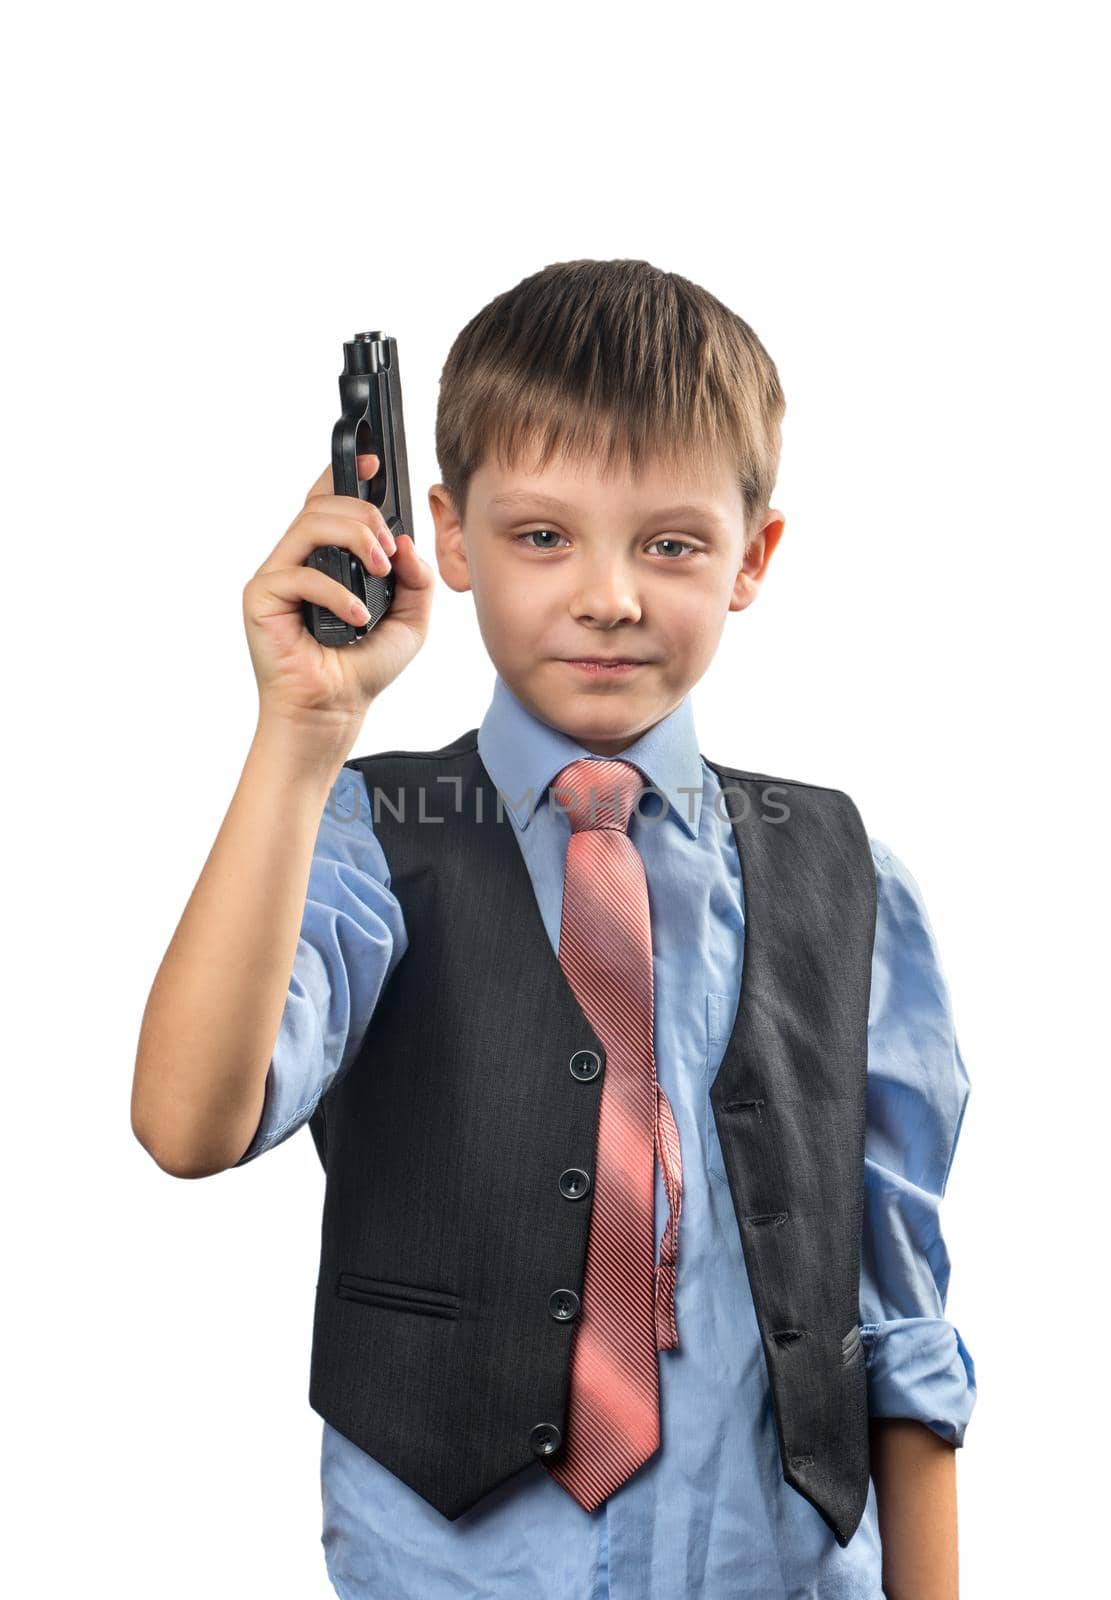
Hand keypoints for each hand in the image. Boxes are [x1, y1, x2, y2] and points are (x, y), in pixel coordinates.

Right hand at [243, 452, 434, 746]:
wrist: (336, 710)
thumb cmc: (363, 667)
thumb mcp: (411, 618)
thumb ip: (415, 577)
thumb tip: (402, 542)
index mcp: (327, 558)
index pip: (329, 502)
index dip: (348, 476)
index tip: (375, 463)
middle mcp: (298, 560)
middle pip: (322, 504)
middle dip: (363, 515)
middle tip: (387, 551)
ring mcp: (277, 576)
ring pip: (309, 524)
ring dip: (352, 539)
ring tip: (378, 573)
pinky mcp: (261, 598)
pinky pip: (298, 574)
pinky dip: (335, 593)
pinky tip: (356, 618)